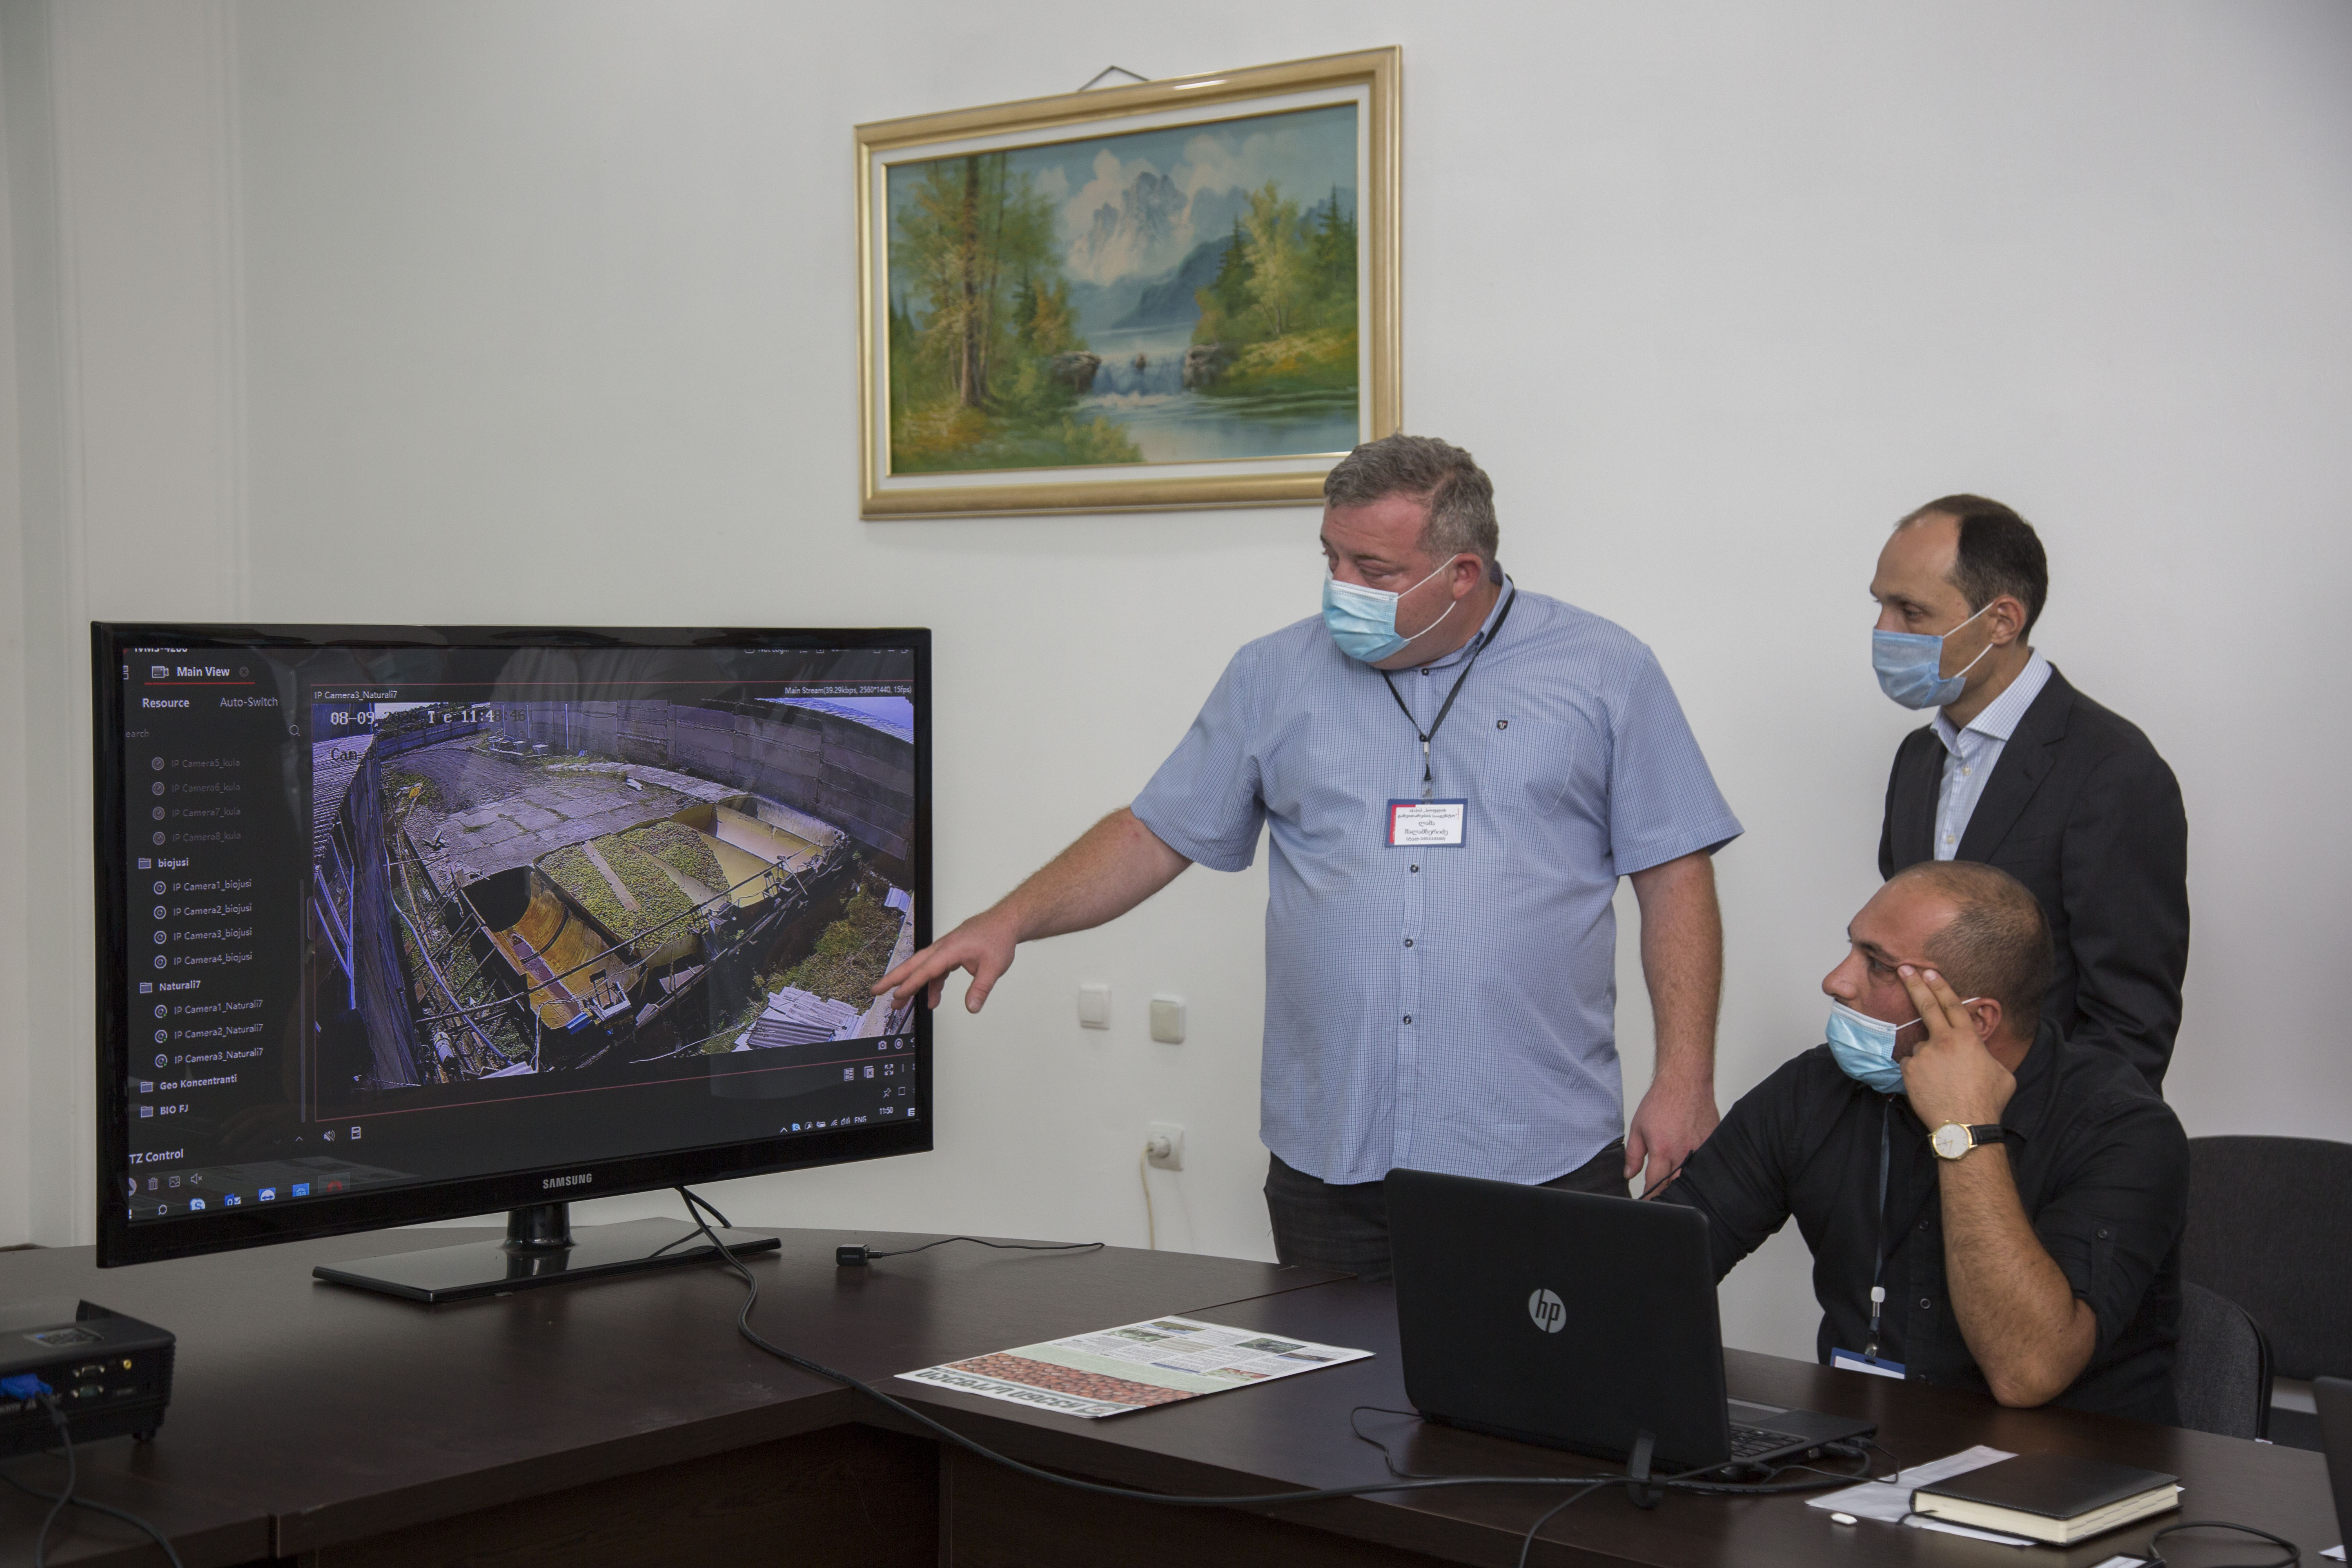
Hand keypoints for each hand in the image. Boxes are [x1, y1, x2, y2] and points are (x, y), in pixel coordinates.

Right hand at [872, 909, 1018, 1012]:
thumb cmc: (998, 938)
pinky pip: (934, 969)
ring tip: (899, 1003)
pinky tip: (932, 997)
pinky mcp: (949, 953)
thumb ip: (980, 989)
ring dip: (910, 985)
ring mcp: (945, 950)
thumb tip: (972, 1007)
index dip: (910, 984)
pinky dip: (930, 983)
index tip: (897, 996)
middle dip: (893, 979)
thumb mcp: (994, 967)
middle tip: (876, 991)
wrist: (1005, 923)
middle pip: (913, 965)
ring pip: (921, 968)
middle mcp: (943, 947)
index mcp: (950, 949)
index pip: (926, 969)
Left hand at [1625, 1076, 1718, 1196]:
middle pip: (1676, 1186)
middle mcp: (1683, 1153)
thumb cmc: (1663, 1101)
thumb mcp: (1638, 1127)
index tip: (1646, 1202)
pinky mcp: (1712, 1144)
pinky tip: (1692, 1173)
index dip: (1649, 1197)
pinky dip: (1698, 1171)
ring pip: (1692, 1178)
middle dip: (1667, 1195)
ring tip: (1675, 1189)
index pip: (1655, 1184)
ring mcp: (1701, 1150)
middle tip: (1659, 1199)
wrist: (1685, 1081)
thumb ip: (1632, 1154)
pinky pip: (1705, 1165)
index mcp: (1662, 1150)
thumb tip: (1629, 1174)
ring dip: (1683, 1185)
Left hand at [1896, 965, 2013, 1128]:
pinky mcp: (1909, 1071)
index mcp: (1967, 1039)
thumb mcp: (2001, 1072)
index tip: (1929, 971)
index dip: (1940, 986)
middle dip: (1915, 985)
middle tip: (1904, 969)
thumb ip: (1985, 1054)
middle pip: (1926, 1007)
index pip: (1952, 1005)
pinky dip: (1919, 1072)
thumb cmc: (1987, 1101)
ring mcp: (1923, 1055)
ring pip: (1923, 1048)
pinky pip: (1913, 1065)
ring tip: (1943, 1081)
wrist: (1965, 1126)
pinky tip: (1931, 1086)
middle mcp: (1943, 1042)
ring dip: (1929, 1058)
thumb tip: (1979, 1051)